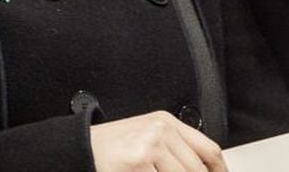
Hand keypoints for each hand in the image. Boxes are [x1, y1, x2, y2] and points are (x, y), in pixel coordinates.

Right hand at [90, 111, 225, 171]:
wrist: (80, 150)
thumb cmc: (113, 149)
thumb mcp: (148, 139)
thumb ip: (175, 151)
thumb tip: (203, 170)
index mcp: (167, 122)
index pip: (208, 150)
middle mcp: (161, 130)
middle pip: (197, 170)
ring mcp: (150, 146)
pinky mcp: (137, 162)